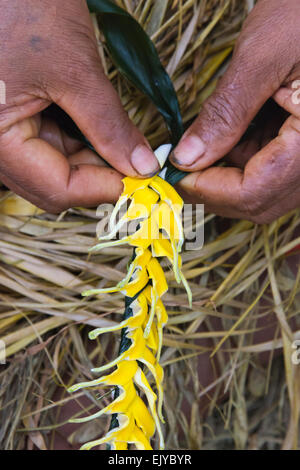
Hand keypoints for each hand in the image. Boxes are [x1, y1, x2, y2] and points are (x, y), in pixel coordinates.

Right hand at [0, 0, 158, 212]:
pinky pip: (53, 143)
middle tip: (139, 164)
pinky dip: (83, 141)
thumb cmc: (25, 5)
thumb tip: (143, 167)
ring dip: (95, 159)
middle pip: (54, 183)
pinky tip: (104, 128)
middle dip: (99, 176)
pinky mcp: (17, 115)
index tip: (142, 179)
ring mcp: (6, 129)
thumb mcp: (75, 71)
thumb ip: (109, 126)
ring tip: (125, 142)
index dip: (103, 188)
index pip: (55, 188)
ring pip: (57, 166)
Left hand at [171, 0, 299, 223]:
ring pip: (259, 189)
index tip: (174, 173)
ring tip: (198, 145)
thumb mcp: (263, 57)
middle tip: (178, 166)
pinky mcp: (299, 145)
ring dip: (221, 175)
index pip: (254, 191)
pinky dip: (236, 160)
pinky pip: (265, 169)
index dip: (207, 189)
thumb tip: (185, 158)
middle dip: (212, 188)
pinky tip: (222, 136)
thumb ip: (225, 113)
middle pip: (257, 200)